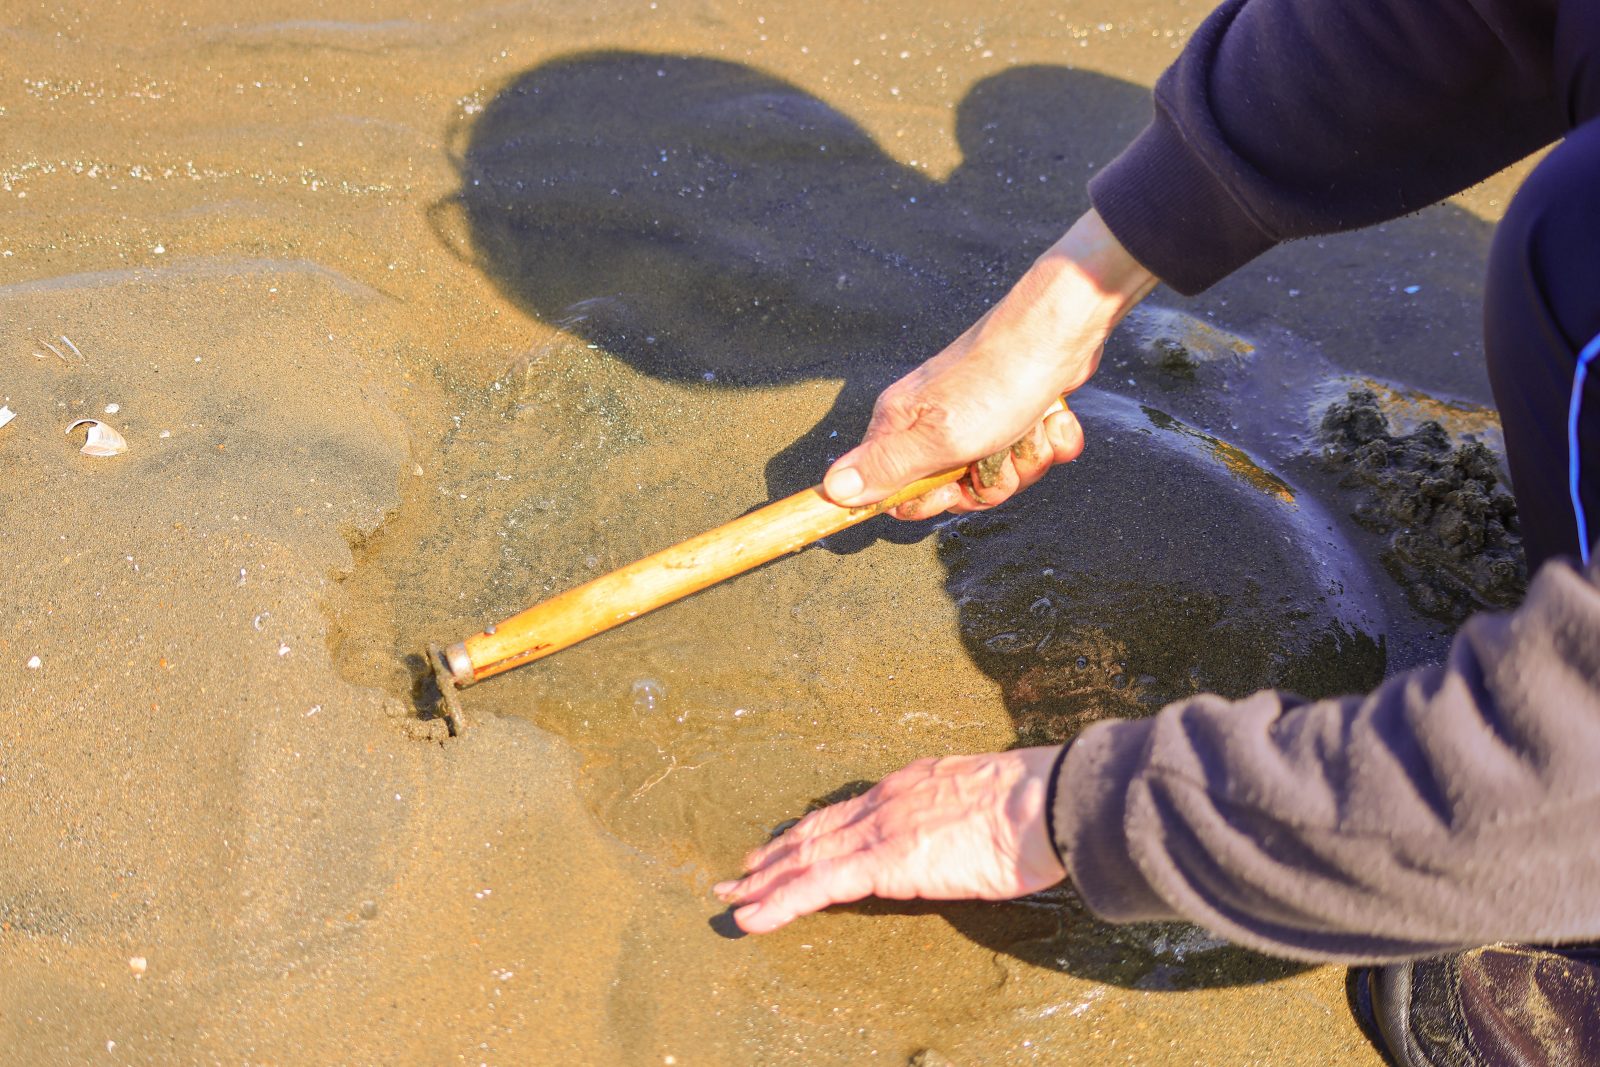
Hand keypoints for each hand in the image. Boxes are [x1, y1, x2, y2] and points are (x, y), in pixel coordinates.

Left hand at [713, 746, 1066, 933]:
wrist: (1048, 801)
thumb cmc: (1041, 808)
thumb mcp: (993, 805)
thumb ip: (966, 820)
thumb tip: (971, 838)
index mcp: (912, 785)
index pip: (847, 812)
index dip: (811, 830)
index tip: (786, 845)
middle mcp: (886, 800)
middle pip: (815, 829)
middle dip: (775, 854)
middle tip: (741, 874)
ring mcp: (881, 828)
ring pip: (805, 855)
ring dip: (765, 879)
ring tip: (733, 897)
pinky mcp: (884, 860)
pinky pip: (817, 884)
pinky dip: (779, 901)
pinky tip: (753, 917)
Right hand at [823, 209, 1156, 518]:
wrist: (1059, 329)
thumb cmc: (996, 381)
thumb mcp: (937, 437)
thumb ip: (885, 467)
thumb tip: (830, 489)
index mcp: (901, 427)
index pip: (895, 493)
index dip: (929, 500)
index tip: (953, 487)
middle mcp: (931, 421)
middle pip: (956, 489)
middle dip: (990, 481)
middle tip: (999, 451)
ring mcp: (974, 414)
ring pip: (999, 471)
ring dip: (1025, 456)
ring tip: (1029, 426)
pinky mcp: (1012, 409)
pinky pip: (1029, 448)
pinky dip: (1048, 438)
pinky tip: (1051, 416)